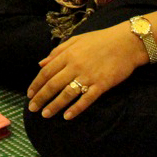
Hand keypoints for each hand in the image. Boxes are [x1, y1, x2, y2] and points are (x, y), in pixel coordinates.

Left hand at [27, 24, 146, 120]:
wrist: (127, 42)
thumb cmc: (100, 40)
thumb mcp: (76, 40)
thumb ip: (57, 52)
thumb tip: (41, 63)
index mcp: (68, 54)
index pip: (46, 72)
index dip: (36, 84)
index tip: (29, 94)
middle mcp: (75, 66)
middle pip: (53, 84)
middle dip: (41, 97)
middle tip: (32, 109)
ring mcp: (88, 76)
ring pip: (67, 93)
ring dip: (54, 105)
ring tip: (45, 114)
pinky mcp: (102, 84)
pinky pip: (87, 99)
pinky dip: (76, 108)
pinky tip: (67, 116)